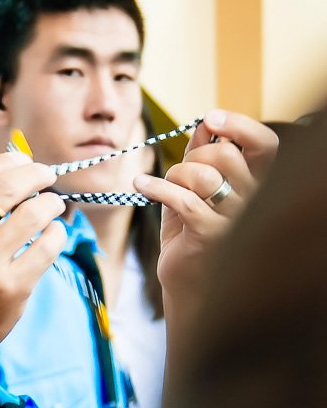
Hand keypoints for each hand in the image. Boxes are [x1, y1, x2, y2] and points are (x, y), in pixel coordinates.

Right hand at [0, 152, 66, 378]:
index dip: (2, 160)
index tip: (21, 161)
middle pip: (6, 186)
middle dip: (35, 173)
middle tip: (46, 176)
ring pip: (33, 213)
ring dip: (50, 203)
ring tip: (53, 206)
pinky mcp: (11, 290)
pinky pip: (46, 247)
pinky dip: (56, 233)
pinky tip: (54, 233)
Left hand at [134, 110, 278, 305]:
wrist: (187, 289)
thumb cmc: (192, 239)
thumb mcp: (196, 193)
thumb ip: (201, 159)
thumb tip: (204, 124)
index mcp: (258, 188)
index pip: (266, 145)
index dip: (241, 126)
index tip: (211, 118)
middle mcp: (254, 203)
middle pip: (226, 155)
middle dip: (193, 154)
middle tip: (176, 170)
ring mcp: (235, 221)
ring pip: (204, 175)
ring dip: (174, 174)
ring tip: (158, 185)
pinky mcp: (210, 236)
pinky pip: (183, 198)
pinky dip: (156, 188)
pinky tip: (140, 187)